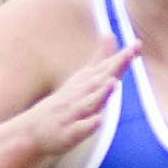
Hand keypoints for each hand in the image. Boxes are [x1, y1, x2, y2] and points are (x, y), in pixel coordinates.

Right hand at [23, 35, 139, 164]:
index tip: (137, 44)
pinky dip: (89, 125)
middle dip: (115, 67)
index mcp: (84, 83)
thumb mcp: (80, 79)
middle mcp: (79, 95)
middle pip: (99, 80)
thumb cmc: (61, 105)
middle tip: (130, 53)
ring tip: (113, 83)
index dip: (122, 57)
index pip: (105, 68)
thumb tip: (110, 34)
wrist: (30, 132)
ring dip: (101, 93)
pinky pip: (79, 130)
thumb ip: (99, 60)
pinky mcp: (67, 134)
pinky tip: (98, 121)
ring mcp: (72, 114)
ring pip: (89, 103)